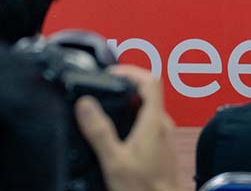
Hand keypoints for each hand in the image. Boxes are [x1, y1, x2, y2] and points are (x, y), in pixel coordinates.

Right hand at [75, 65, 177, 190]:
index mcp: (154, 122)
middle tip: (102, 92)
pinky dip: (132, 120)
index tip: (111, 73)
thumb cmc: (144, 189)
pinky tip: (117, 134)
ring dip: (127, 105)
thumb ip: (99, 132)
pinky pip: (148, 124)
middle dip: (124, 88)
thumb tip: (85, 103)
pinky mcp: (162, 147)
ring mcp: (164, 136)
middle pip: (147, 93)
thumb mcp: (114, 161)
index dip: (130, 71)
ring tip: (105, 112)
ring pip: (147, 109)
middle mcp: (163, 125)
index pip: (150, 81)